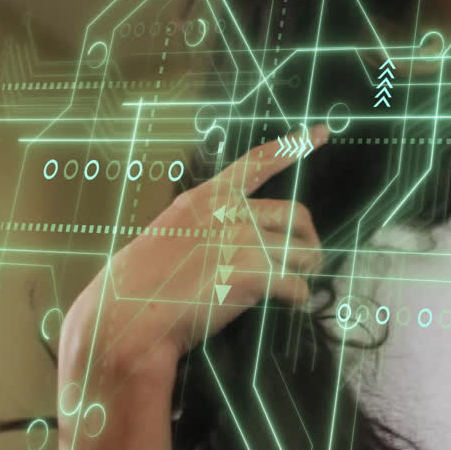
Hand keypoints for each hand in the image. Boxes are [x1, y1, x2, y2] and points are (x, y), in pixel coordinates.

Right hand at [59, 125, 329, 379]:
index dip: (294, 145)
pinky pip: (296, 285)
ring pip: (303, 253)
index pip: (258, 162)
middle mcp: (229, 214)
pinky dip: (298, 297)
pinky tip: (291, 303)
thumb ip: (207, 228)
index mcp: (206, 199)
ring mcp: (241, 242)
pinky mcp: (251, 275)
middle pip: (297, 215)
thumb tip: (240, 238)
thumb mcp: (170, 236)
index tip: (323, 132)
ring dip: (306, 272)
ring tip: (297, 286)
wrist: (127, 318)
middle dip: (309, 238)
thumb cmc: (142, 285)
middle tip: (310, 257)